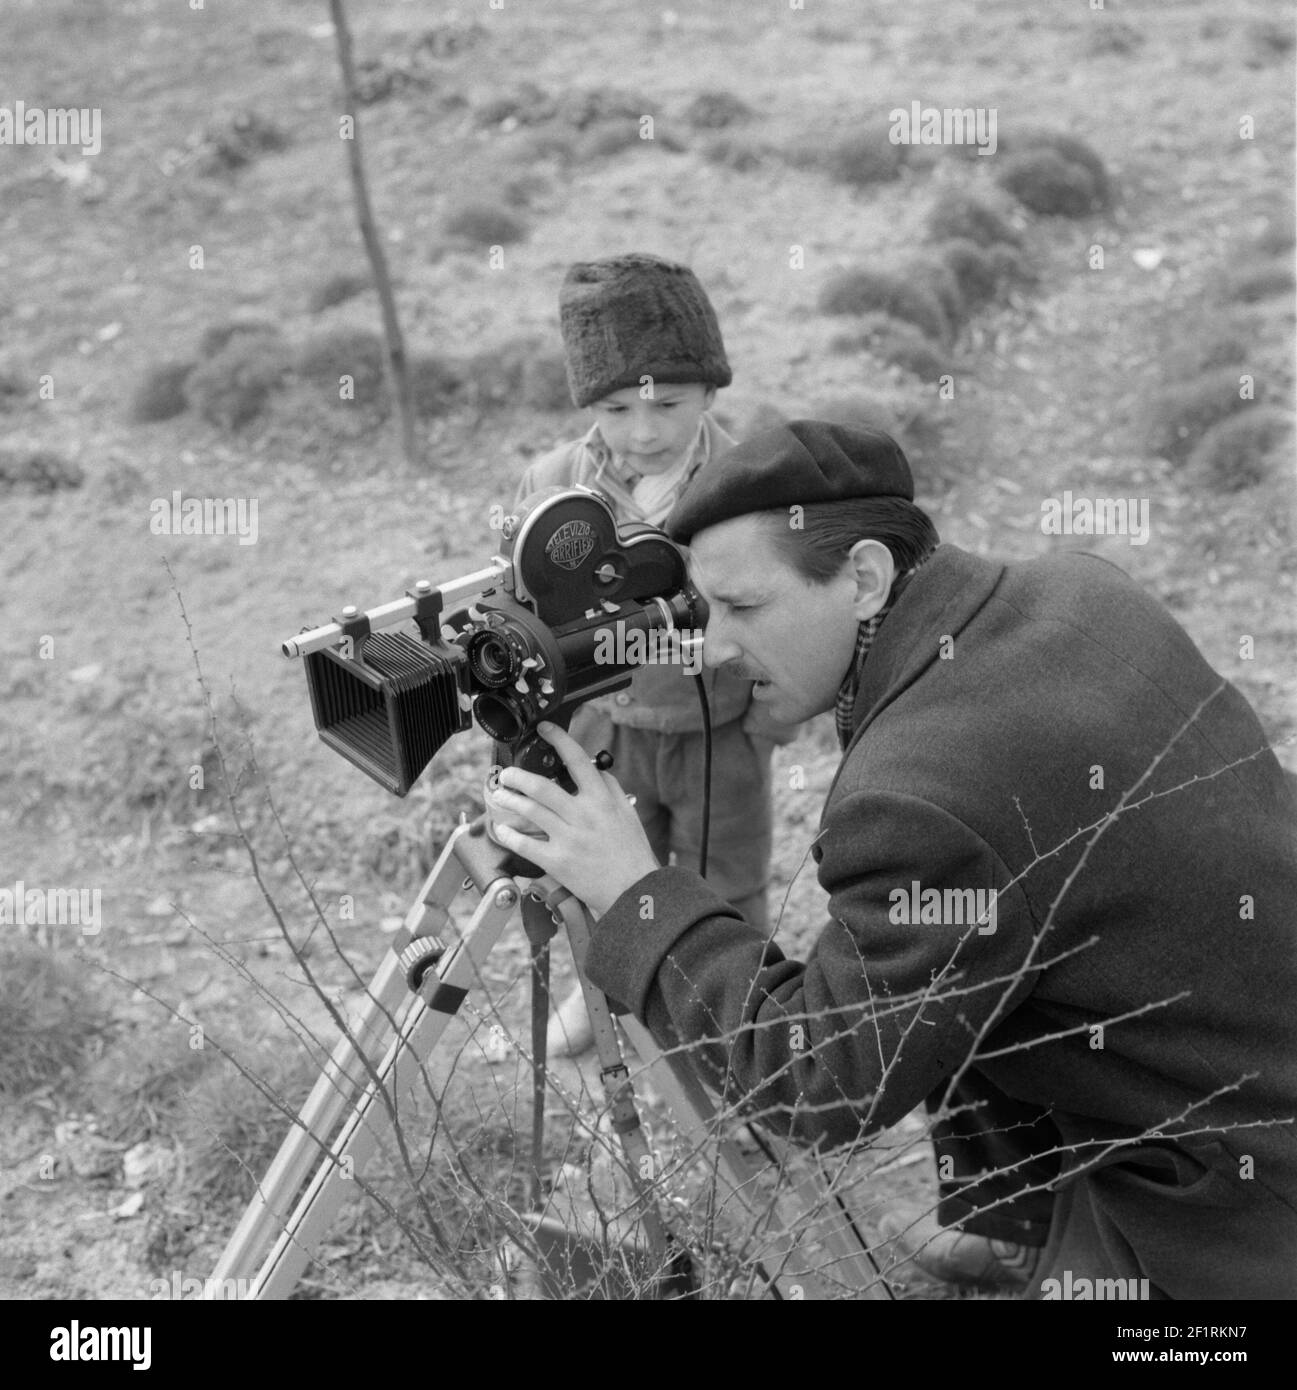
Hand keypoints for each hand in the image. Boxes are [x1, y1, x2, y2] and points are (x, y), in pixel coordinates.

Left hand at [484, 722, 660, 916]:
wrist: (634, 890)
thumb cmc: (632, 853)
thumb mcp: (627, 813)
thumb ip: (610, 789)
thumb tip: (594, 769)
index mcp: (602, 799)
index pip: (577, 760)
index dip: (559, 739)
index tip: (544, 729)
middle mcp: (583, 814)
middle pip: (541, 786)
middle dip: (518, 776)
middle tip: (508, 774)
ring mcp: (568, 838)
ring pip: (530, 810)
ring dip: (509, 800)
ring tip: (499, 795)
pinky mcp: (557, 861)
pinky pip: (525, 844)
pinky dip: (509, 835)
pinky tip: (502, 828)